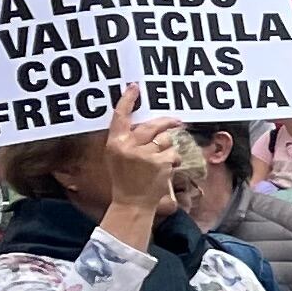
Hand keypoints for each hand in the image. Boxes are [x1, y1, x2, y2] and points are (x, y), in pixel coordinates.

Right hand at [91, 86, 184, 218]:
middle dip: (166, 122)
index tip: (135, 87)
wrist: (132, 202)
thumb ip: (127, 140)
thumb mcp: (117, 157)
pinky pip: (173, 153)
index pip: (120, 116)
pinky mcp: (160, 162)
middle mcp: (129, 146)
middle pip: (151, 125)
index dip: (127, 100)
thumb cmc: (124, 179)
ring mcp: (145, 154)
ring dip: (168, 147)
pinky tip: (165, 169)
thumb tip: (144, 123)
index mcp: (115, 143)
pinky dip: (173, 160)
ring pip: (165, 139)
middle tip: (176, 121)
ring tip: (160, 160)